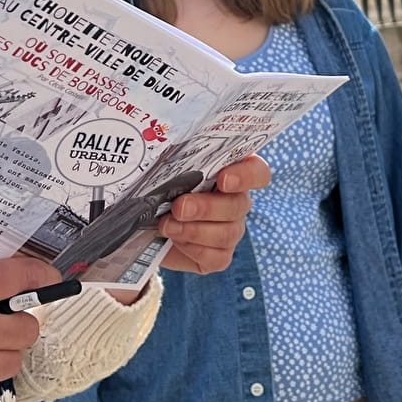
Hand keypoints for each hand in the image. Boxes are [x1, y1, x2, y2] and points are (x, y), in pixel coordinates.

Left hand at [158, 154, 268, 273]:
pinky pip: (217, 257)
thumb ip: (172, 156)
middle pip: (239, 205)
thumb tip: (168, 145)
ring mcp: (231, 230)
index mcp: (230, 171)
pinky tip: (175, 240)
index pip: (257, 172)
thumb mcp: (162, 167)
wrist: (144, 221)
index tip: (223, 179)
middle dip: (206, 207)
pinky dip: (193, 249)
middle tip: (179, 207)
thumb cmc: (157, 187)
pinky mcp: (219, 256)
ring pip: (228, 233)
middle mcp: (236, 201)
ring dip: (194, 230)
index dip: (247, 176)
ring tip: (167, 225)